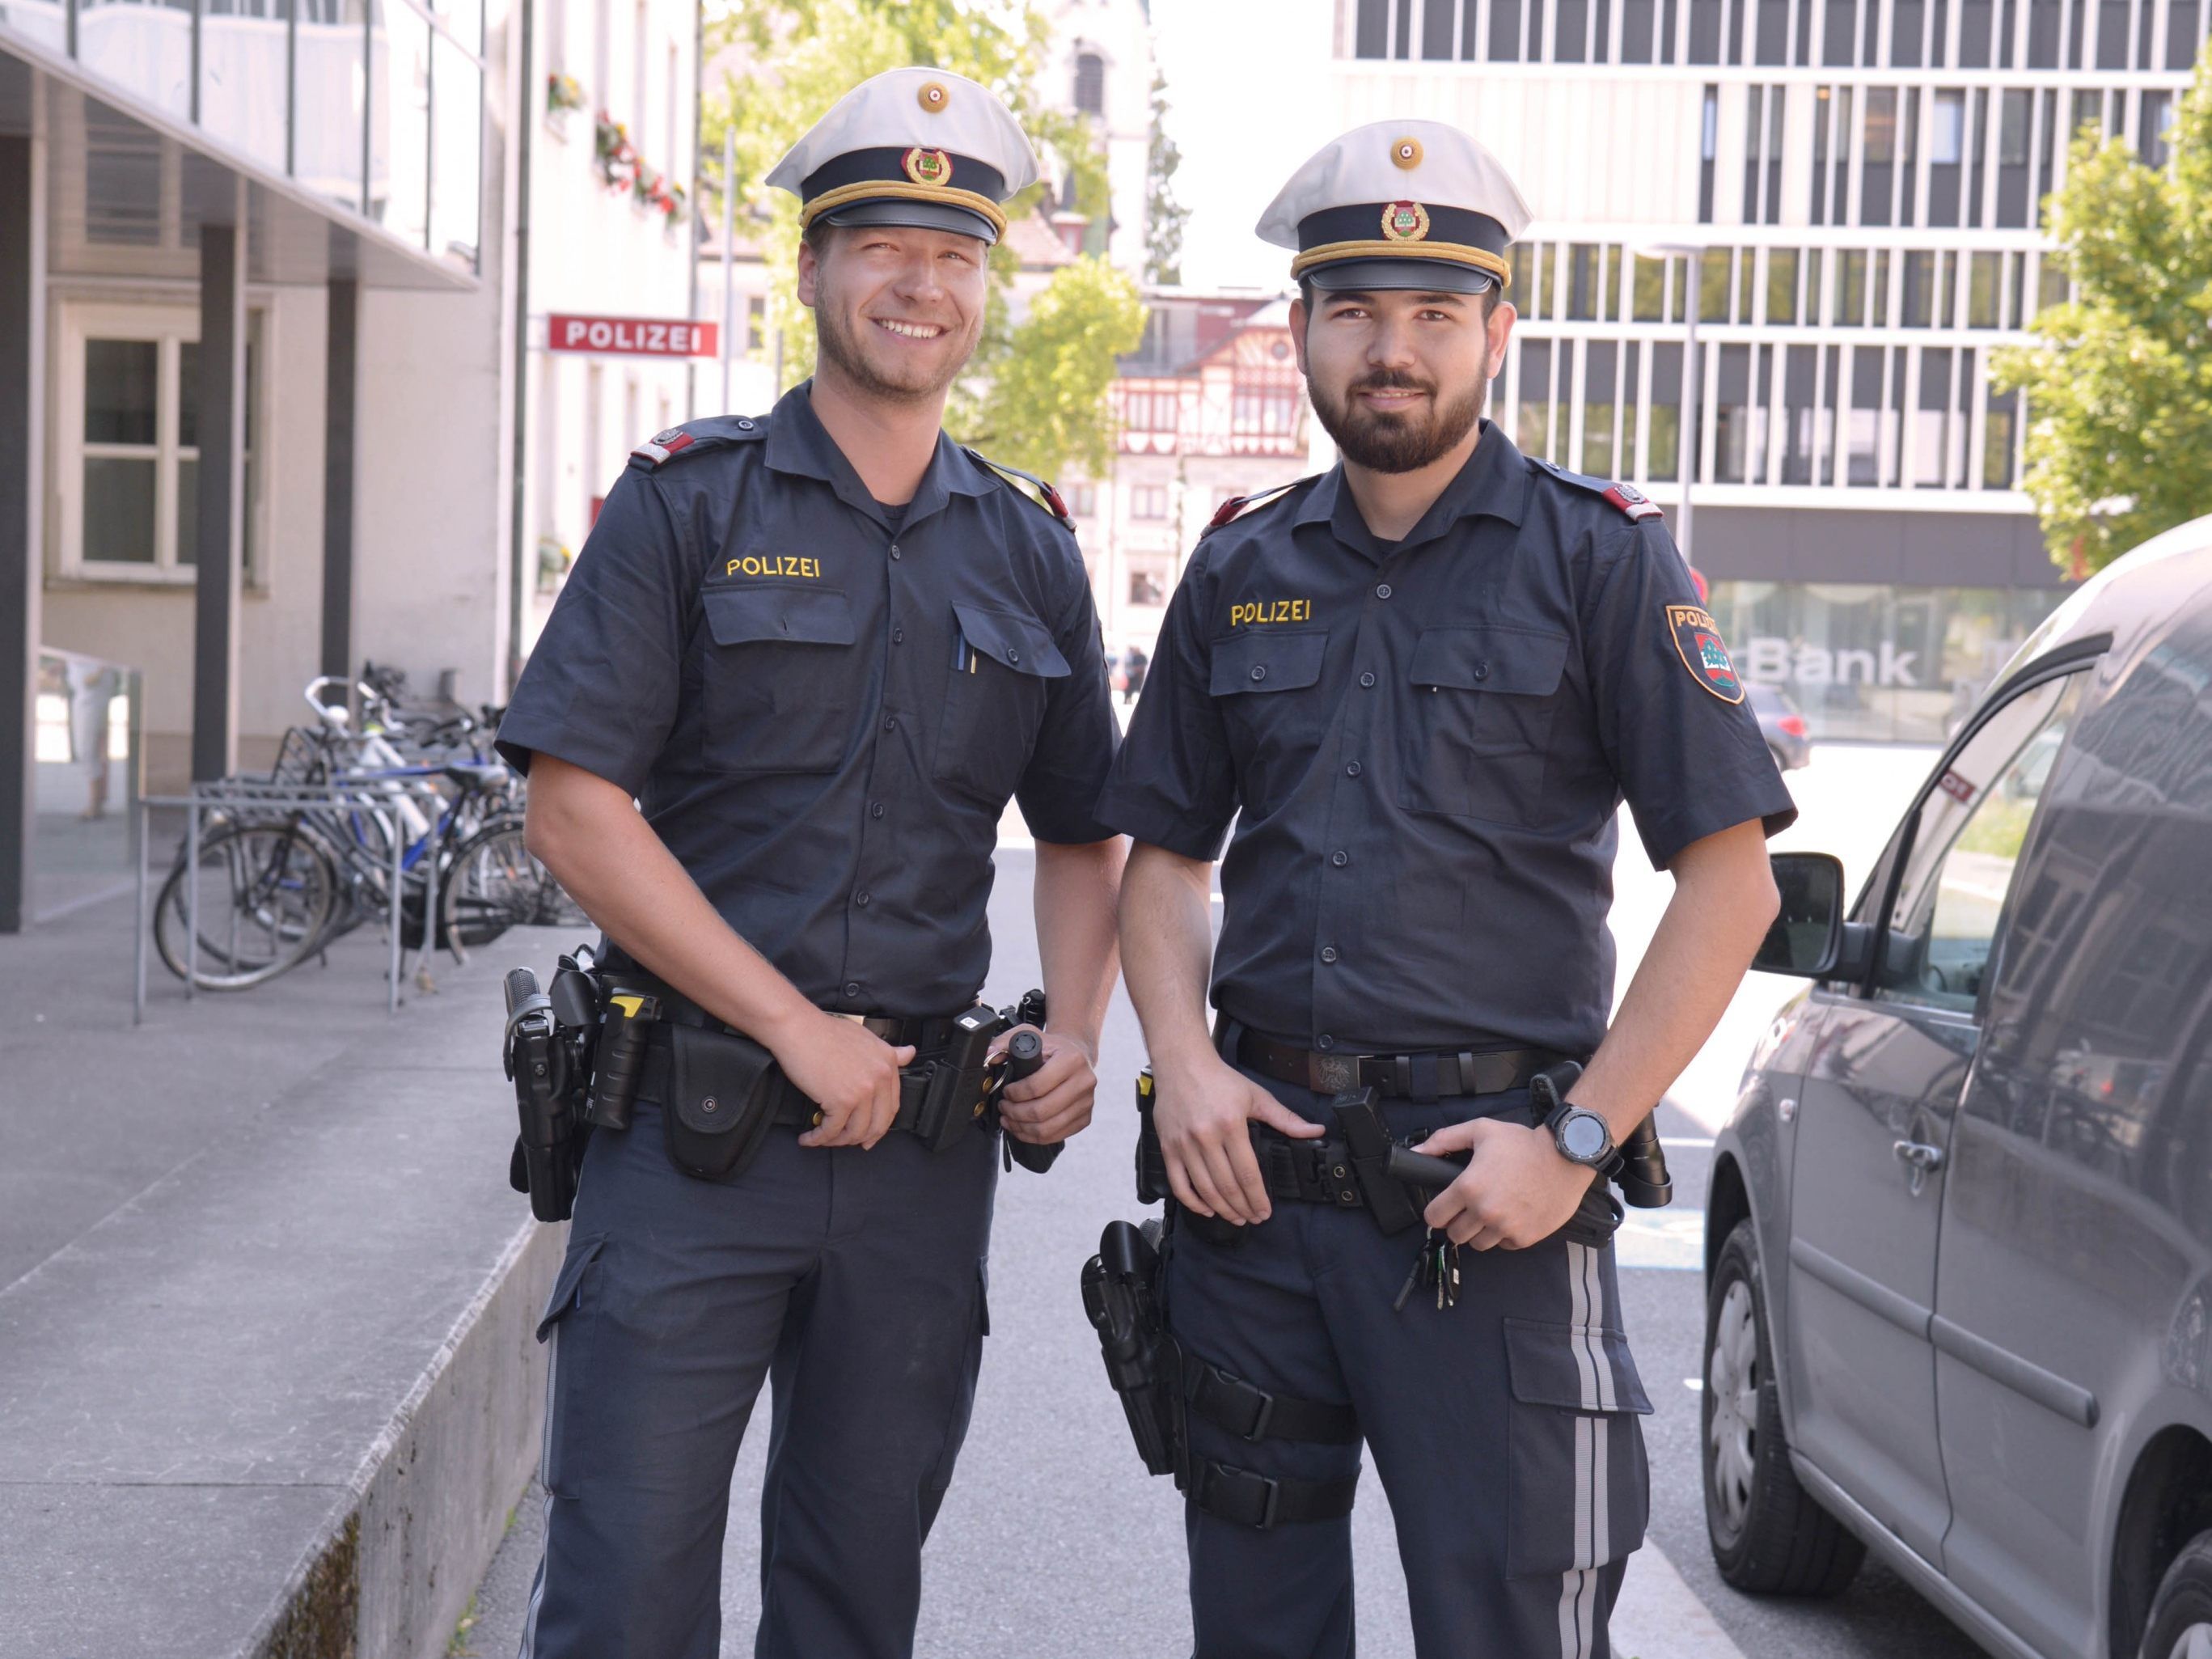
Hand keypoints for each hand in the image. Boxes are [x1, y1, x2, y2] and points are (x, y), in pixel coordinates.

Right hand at [771, 1011, 915, 1149]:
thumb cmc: (825, 1031)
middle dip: (862, 1138)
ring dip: (838, 1140)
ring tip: (824, 1138)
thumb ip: (889, 1051)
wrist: (798, 1028)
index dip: (880, 1124)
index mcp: (888, 1063)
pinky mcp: (841, 1101)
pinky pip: (832, 1130)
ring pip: (856, 1131)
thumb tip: (910, 1053)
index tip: (870, 1134)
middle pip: (878, 1124)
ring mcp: (862, 1091)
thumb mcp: (865, 1037)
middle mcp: (880, 1078)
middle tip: (847, 1142)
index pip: (892, 1105)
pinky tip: (809, 1137)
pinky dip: (818, 1138)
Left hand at [991, 1027, 1097, 1145]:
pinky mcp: (1085, 1118)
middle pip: (1041, 1111)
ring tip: (1008, 1119)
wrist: (1077, 1055)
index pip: (1036, 1086)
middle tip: (1004, 1108)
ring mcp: (1087, 1102)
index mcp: (1071, 1059)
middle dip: (1015, 1113)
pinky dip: (1034, 1136)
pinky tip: (1022, 1127)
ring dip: (1021, 1127)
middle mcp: (1084, 1081)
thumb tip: (989, 1056)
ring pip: (1048, 1128)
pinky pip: (1056, 1136)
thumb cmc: (1051, 1048)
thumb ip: (1004, 1042)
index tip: (1005, 1092)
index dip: (1014, 1094)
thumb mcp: (1028, 1035)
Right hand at [1153, 1053, 1325, 1225]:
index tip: (1265, 1211)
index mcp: (1231, 1125)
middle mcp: (1206, 1137)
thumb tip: (1315, 1131)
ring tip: (1235, 1218)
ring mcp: (1184, 1144)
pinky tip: (1206, 1209)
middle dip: (1243, 1209)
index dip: (1258, 1198)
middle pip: (1227, 1186)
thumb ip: (1286, 1118)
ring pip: (1204, 1189)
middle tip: (1253, 1218)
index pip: (1248, 1174)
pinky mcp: (1168, 1147)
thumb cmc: (1219, 1079)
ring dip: (1222, 1210)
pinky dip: (1192, 1202)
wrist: (1181, 1063)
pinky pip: (1178, 1184)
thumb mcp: (1256, 1096)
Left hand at [1413, 1118, 1597, 1249]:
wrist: (1565, 1158)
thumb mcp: (1480, 1131)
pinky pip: (1504, 1245)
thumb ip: (1444, 1140)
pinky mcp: (1525, 1238)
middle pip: (1454, 1235)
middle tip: (1468, 1208)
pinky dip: (1504, 1235)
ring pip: (1478, 1244)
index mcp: (1468, 1188)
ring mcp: (1506, 1228)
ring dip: (1479, 1231)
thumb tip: (1416, 1152)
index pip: (1434, 1217)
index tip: (1443, 1207)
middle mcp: (1485, 1212)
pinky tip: (1511, 1216)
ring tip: (1490, 1212)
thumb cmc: (1522, 1143)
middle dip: (1457, 1222)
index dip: (1436, 1212)